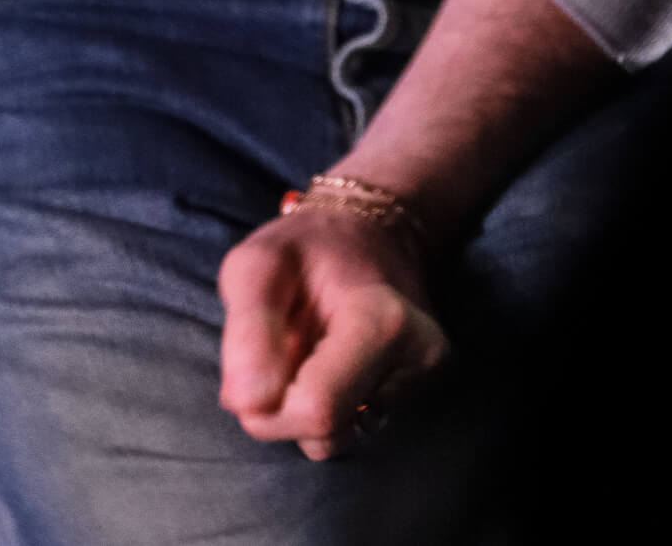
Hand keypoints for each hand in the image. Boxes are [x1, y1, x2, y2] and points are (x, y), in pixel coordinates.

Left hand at [217, 205, 450, 460]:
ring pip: (338, 438)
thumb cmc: (305, 248)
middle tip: (288, 346)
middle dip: (285, 405)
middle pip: (327, 434)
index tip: (264, 357)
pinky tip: (333, 363)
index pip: (316, 410)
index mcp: (383, 320)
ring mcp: (425, 377)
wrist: (370, 232)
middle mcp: (419, 357)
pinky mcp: (421, 390)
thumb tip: (249, 405)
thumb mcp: (255, 265)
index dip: (271, 402)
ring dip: (305, 406)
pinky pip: (353, 427)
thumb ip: (247, 331)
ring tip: (312, 351)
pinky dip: (330, 404)